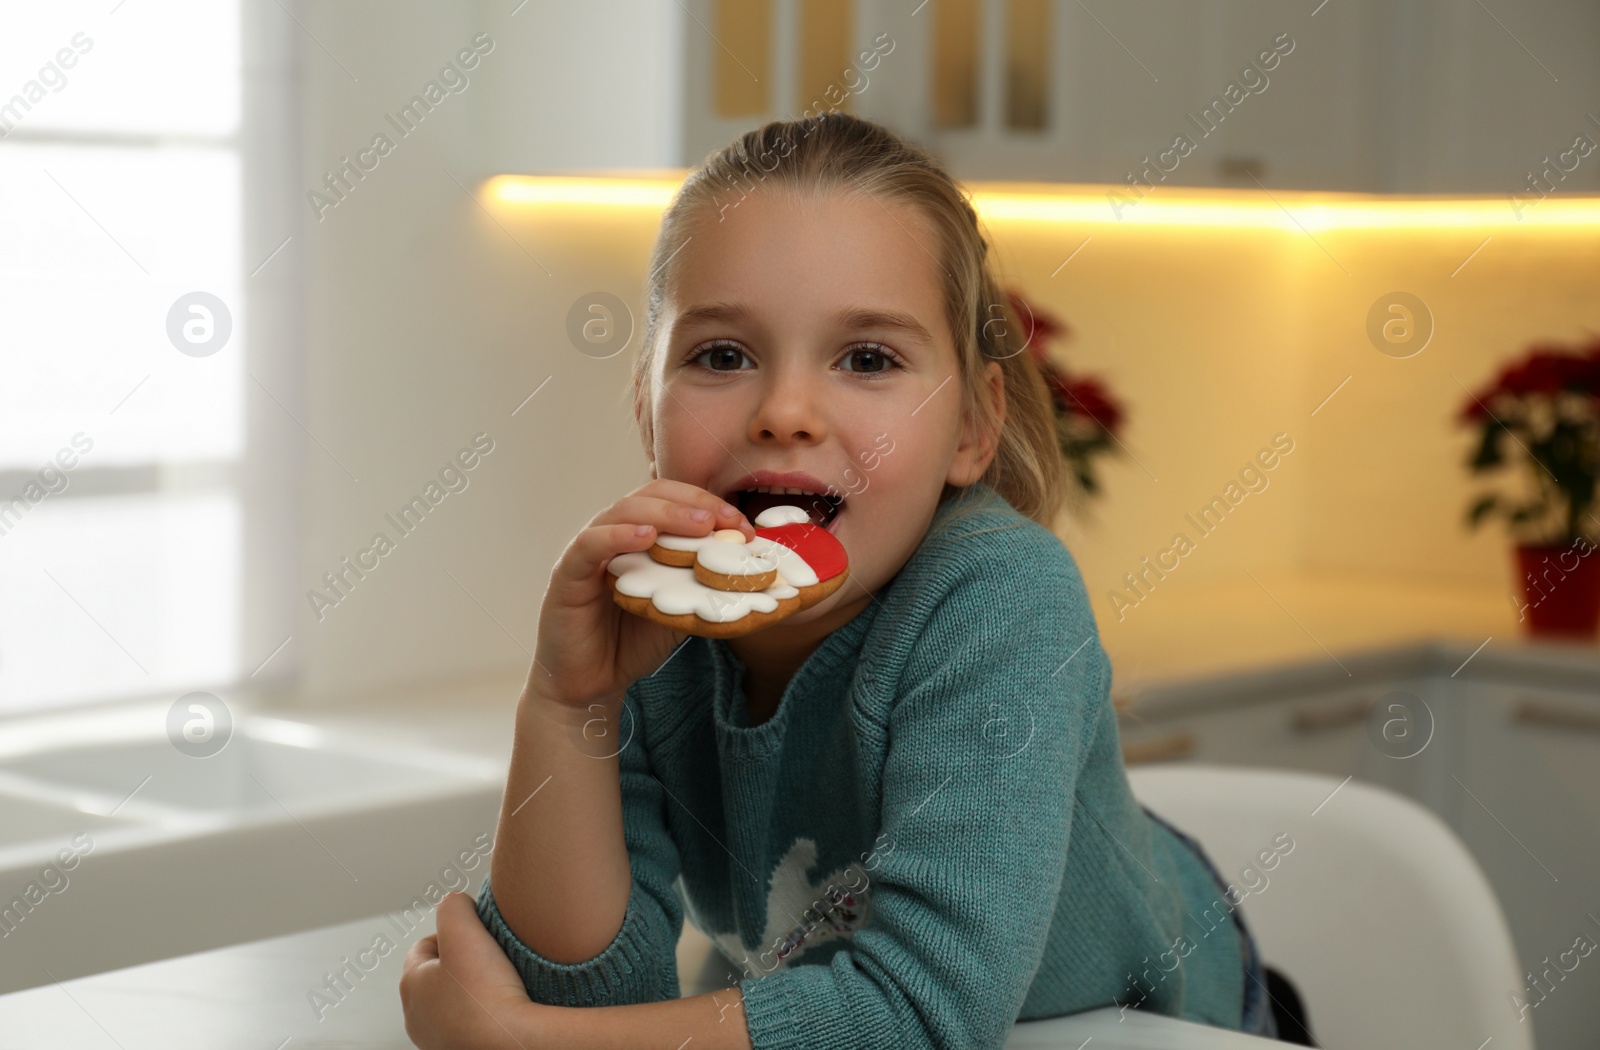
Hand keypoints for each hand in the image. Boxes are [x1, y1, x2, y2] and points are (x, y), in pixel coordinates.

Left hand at [400, 892, 539, 1048]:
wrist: (511, 1042)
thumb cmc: (485, 993)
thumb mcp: (463, 928)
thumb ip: (453, 904)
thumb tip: (456, 902)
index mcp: (410, 985)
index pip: (424, 946)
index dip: (452, 933)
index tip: (478, 936)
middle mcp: (417, 1017)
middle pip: (438, 975)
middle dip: (462, 962)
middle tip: (489, 957)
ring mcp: (438, 1039)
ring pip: (454, 1001)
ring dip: (473, 990)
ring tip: (499, 983)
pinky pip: (471, 1024)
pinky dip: (484, 1014)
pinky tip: (502, 1008)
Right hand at [528, 479, 750, 709]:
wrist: (592, 684)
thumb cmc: (633, 643)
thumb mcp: (680, 609)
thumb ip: (704, 585)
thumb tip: (751, 573)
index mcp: (641, 537)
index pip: (673, 501)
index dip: (708, 504)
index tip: (741, 525)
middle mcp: (614, 535)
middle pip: (651, 496)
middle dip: (692, 503)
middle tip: (724, 520)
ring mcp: (589, 551)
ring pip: (623, 512)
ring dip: (665, 513)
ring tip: (698, 524)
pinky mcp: (567, 573)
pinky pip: (590, 544)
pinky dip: (618, 535)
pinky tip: (645, 537)